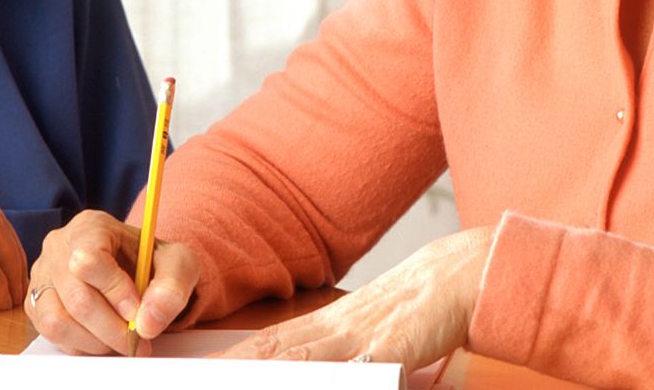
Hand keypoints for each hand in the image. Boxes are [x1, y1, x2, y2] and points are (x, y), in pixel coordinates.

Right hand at [27, 209, 200, 355]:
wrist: (134, 269)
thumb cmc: (151, 263)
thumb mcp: (177, 263)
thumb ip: (172, 287)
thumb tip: (147, 322)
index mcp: (90, 227)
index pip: (89, 260)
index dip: (115, 291)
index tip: (137, 311)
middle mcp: (59, 247)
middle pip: (77, 298)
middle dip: (112, 328)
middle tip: (136, 340)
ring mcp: (43, 275)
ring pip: (58, 320)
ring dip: (95, 341)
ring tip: (119, 339)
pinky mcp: (35, 303)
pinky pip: (51, 333)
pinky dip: (80, 344)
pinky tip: (101, 337)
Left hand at [217, 226, 493, 373]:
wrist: (456, 275)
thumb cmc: (408, 311)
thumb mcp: (360, 330)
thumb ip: (326, 350)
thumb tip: (288, 367)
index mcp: (323, 326)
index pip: (263, 347)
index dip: (228, 362)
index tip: (196, 373)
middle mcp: (334, 329)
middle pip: (271, 354)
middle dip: (233, 371)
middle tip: (200, 379)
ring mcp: (361, 337)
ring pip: (303, 361)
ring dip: (269, 376)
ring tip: (233, 382)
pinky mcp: (393, 348)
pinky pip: (361, 373)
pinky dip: (340, 382)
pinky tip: (324, 386)